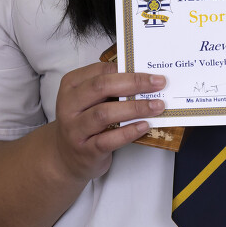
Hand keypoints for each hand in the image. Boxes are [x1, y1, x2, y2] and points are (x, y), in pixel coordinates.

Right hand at [50, 61, 166, 182]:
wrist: (66, 157)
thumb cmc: (84, 122)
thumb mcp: (90, 100)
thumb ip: (109, 89)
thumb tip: (144, 80)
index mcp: (71, 85)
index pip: (100, 70)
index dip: (128, 70)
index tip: (152, 74)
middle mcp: (69, 105)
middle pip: (101, 87)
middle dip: (134, 84)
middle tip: (158, 84)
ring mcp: (74, 129)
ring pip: (104, 113)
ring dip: (134, 108)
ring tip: (156, 106)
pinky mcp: (85, 150)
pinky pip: (108, 140)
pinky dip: (128, 132)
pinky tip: (144, 126)